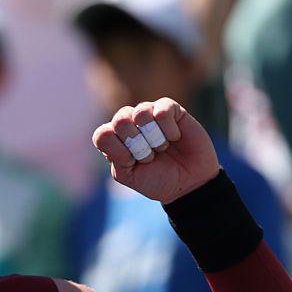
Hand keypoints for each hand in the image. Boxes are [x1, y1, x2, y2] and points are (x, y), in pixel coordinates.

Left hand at [92, 98, 220, 203]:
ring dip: (154, 137)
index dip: (117, 150)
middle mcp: (128, 123)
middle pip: (120, 120)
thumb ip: (115, 156)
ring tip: (162, 148)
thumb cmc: (157, 179)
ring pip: (141, 113)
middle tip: (149, 156)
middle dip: (137, 144)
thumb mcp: (129, 176)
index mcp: (114, 140)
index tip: (131, 162)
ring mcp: (148, 114)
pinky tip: (175, 137)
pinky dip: (170, 130)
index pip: (102, 135)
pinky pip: (162, 111)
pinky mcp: (170, 108)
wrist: (189, 182)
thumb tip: (112, 131)